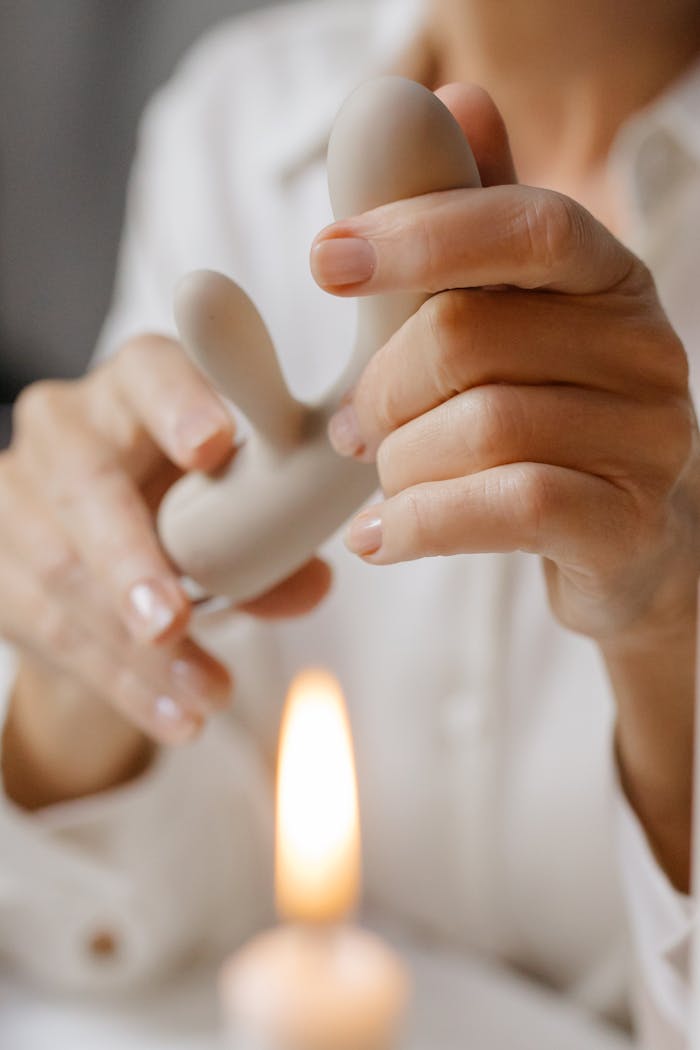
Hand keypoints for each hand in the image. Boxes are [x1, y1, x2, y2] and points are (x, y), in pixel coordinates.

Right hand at [1, 334, 329, 803]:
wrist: (101, 544)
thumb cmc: (183, 504)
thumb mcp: (230, 509)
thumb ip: (270, 541)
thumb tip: (313, 584)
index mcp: (139, 386)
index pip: (151, 371)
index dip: (179, 403)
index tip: (213, 446)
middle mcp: (69, 426)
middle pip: (86, 482)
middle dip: (129, 560)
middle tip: (172, 623)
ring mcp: (18, 490)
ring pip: (60, 569)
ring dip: (136, 650)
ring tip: (207, 696)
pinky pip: (47, 626)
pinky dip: (119, 682)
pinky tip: (174, 715)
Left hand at [312, 84, 699, 886]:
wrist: (623, 538)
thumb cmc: (550, 417)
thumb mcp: (516, 314)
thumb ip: (480, 223)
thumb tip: (459, 98)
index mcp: (609, 279)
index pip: (527, 225)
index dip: (420, 234)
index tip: (326, 260)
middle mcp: (645, 348)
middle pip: (471, 337)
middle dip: (382, 386)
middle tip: (351, 428)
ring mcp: (647, 440)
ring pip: (483, 428)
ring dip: (399, 462)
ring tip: (383, 480)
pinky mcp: (626, 524)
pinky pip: (507, 508)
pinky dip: (420, 522)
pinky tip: (380, 538)